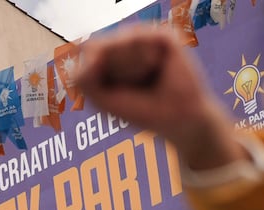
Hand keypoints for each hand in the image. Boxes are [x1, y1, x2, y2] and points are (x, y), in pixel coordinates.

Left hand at [75, 26, 243, 171]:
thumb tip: (89, 48)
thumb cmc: (144, 112)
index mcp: (111, 56)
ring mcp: (146, 37)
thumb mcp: (103, 100)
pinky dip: (142, 59)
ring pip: (118, 42)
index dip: (96, 73)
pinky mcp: (163, 36)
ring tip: (148, 77)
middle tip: (136, 85)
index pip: (88, 50)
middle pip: (100, 46)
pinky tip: (156, 67)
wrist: (179, 120)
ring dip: (129, 68)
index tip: (115, 90)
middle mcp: (128, 43)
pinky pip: (138, 39)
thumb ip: (84, 78)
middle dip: (114, 72)